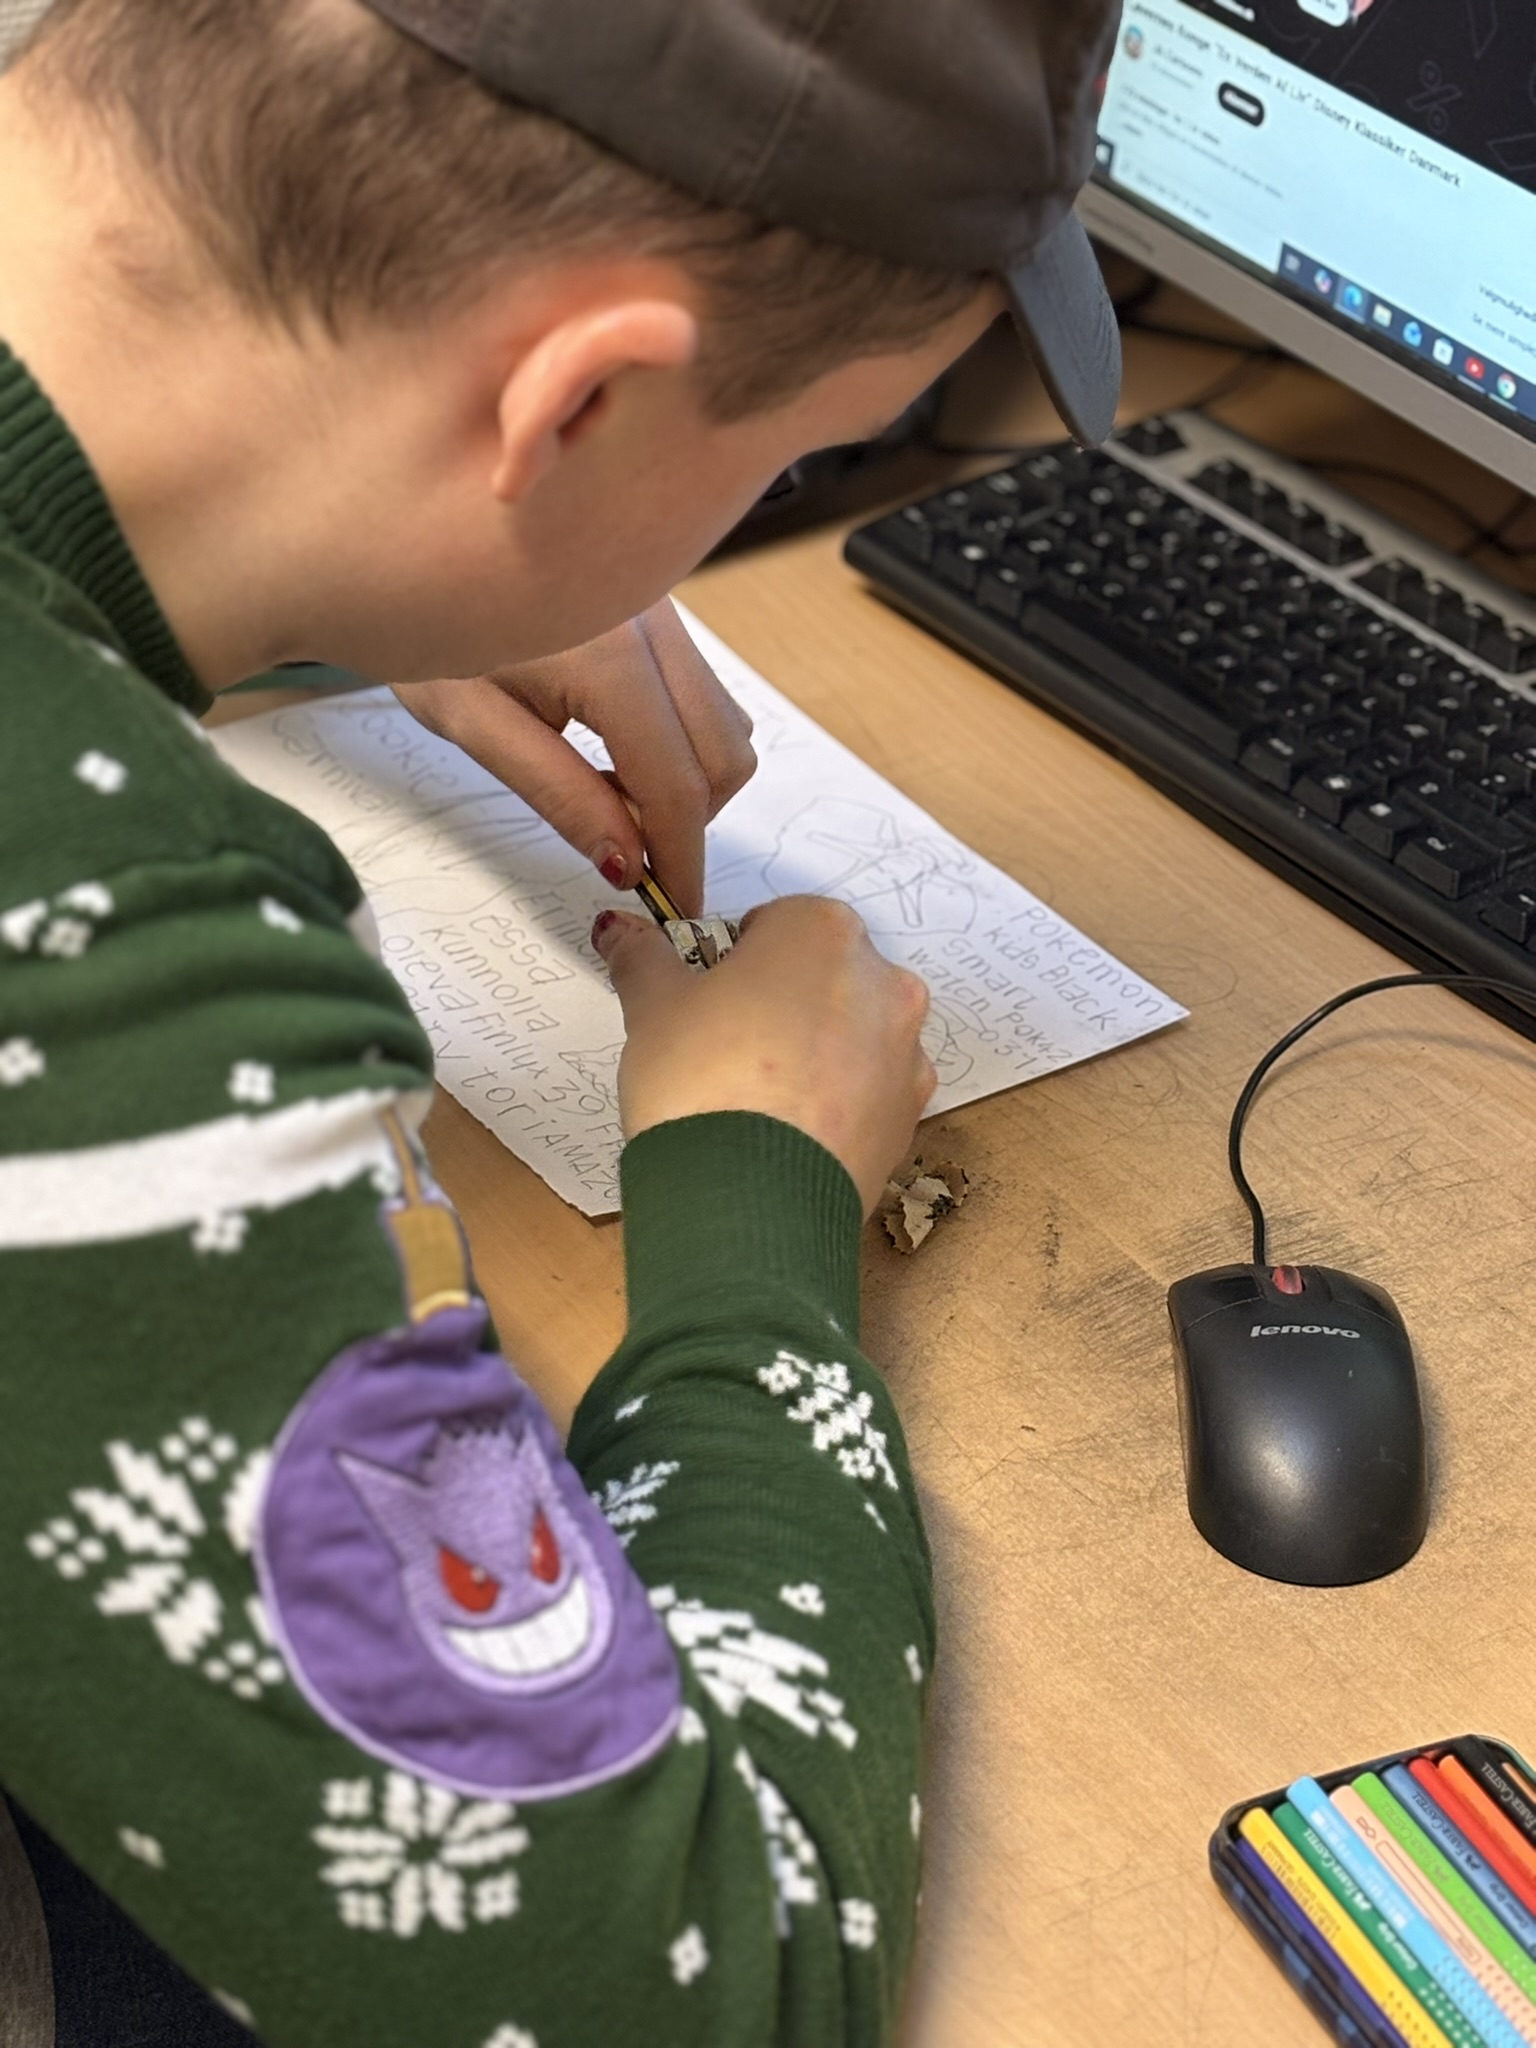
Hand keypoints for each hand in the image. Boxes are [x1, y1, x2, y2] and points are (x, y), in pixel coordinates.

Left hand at [390, 599, 754, 916]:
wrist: (400, 546)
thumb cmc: (419, 631)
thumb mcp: (476, 728)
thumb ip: (559, 795)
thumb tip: (627, 861)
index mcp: (606, 651)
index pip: (674, 779)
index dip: (680, 854)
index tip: (675, 903)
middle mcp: (652, 618)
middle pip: (723, 752)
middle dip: (690, 819)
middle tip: (632, 853)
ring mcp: (663, 605)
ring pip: (724, 721)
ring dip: (688, 779)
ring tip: (611, 794)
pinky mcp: (659, 605)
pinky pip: (702, 691)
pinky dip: (679, 741)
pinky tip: (616, 752)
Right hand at [594, 897, 935, 1214]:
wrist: (749, 1201)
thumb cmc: (703, 1083)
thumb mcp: (653, 1007)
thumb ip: (643, 957)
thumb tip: (621, 930)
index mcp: (823, 933)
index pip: (776, 923)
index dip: (733, 960)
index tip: (706, 999)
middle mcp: (883, 983)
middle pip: (822, 976)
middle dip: (780, 1002)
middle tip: (726, 1047)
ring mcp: (905, 1053)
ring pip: (851, 1035)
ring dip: (813, 1052)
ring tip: (756, 1097)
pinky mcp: (909, 1118)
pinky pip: (868, 1092)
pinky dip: (836, 1102)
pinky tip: (788, 1131)